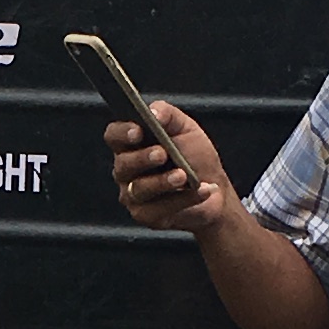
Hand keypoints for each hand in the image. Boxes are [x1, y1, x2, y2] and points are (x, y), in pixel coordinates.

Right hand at [108, 104, 238, 233]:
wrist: (214, 189)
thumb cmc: (195, 157)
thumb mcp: (185, 128)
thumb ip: (168, 114)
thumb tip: (152, 112)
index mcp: (130, 145)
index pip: (113, 136)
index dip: (122, 133)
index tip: (139, 131)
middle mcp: (126, 171)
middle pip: (123, 164)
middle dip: (143, 158)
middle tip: (163, 154)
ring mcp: (133, 195)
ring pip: (140, 189)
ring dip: (163, 181)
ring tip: (184, 175)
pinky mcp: (146, 216)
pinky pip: (159, 209)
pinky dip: (183, 199)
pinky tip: (201, 190)